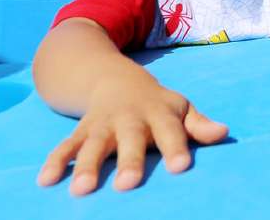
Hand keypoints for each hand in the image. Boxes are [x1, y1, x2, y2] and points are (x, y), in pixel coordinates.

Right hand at [37, 75, 227, 195]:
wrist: (114, 79)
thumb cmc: (156, 105)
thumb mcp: (180, 109)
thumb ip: (199, 124)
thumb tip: (224, 133)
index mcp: (159, 114)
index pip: (171, 132)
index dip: (176, 148)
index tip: (180, 168)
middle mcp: (129, 119)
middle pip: (129, 140)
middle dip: (129, 161)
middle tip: (128, 185)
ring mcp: (102, 125)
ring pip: (94, 145)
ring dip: (87, 166)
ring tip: (81, 190)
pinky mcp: (80, 131)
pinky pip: (66, 146)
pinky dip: (56, 161)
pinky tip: (46, 180)